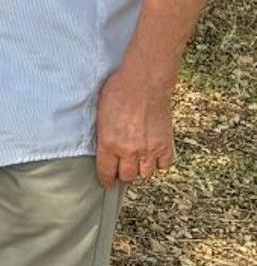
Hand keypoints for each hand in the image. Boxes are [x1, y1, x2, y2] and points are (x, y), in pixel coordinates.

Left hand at [95, 66, 175, 187]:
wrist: (144, 83)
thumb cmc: (117, 92)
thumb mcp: (100, 115)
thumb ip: (103, 136)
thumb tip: (104, 150)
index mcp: (109, 143)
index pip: (106, 172)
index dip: (106, 180)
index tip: (107, 183)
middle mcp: (130, 151)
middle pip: (127, 176)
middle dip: (122, 174)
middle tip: (121, 169)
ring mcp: (150, 150)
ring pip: (145, 174)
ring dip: (140, 169)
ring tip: (136, 161)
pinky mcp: (166, 145)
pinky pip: (163, 165)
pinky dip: (158, 163)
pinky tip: (153, 155)